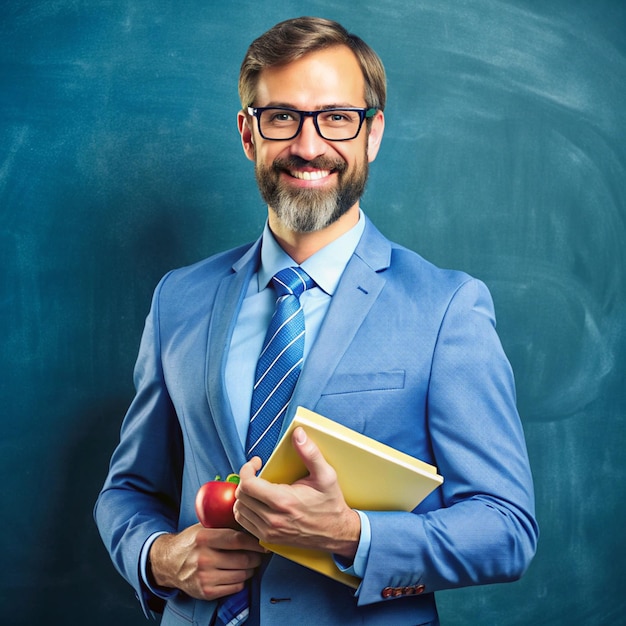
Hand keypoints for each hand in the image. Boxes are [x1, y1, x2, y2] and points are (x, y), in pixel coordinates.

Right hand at [148, 524, 265, 600]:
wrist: (169, 563)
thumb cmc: (191, 542)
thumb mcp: (204, 527)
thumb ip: (224, 524)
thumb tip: (251, 519)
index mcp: (204, 538)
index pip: (238, 540)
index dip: (255, 542)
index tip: (263, 542)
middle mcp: (204, 558)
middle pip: (243, 559)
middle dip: (256, 557)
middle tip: (259, 554)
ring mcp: (205, 577)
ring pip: (242, 574)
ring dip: (250, 569)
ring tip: (249, 563)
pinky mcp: (206, 592)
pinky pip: (236, 587)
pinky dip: (241, 580)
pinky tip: (237, 573)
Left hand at [234, 427, 360, 558]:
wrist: (336, 533)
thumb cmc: (330, 504)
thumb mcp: (326, 475)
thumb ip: (310, 453)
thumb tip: (298, 434)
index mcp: (283, 501)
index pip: (247, 484)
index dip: (247, 469)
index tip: (256, 462)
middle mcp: (272, 519)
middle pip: (241, 496)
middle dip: (246, 480)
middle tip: (257, 473)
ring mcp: (269, 532)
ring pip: (239, 510)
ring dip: (244, 496)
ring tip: (257, 487)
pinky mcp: (268, 539)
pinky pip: (244, 523)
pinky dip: (246, 511)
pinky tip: (257, 502)